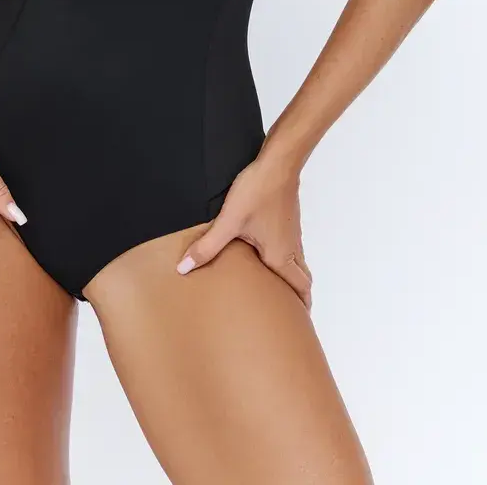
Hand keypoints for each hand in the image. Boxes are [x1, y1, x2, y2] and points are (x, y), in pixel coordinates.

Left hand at [176, 148, 312, 309]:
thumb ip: (208, 246)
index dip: (300, 307)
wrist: (278, 162)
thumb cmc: (258, 192)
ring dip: (291, 276)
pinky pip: (291, 247)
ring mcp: (291, 232)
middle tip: (286, 309)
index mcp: (281, 256)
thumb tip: (185, 268)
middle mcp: (291, 247)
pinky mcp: (287, 219)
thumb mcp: (229, 221)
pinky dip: (286, 258)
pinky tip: (265, 252)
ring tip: (274, 287)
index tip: (296, 323)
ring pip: (297, 262)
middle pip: (302, 278)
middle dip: (297, 296)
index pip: (299, 288)